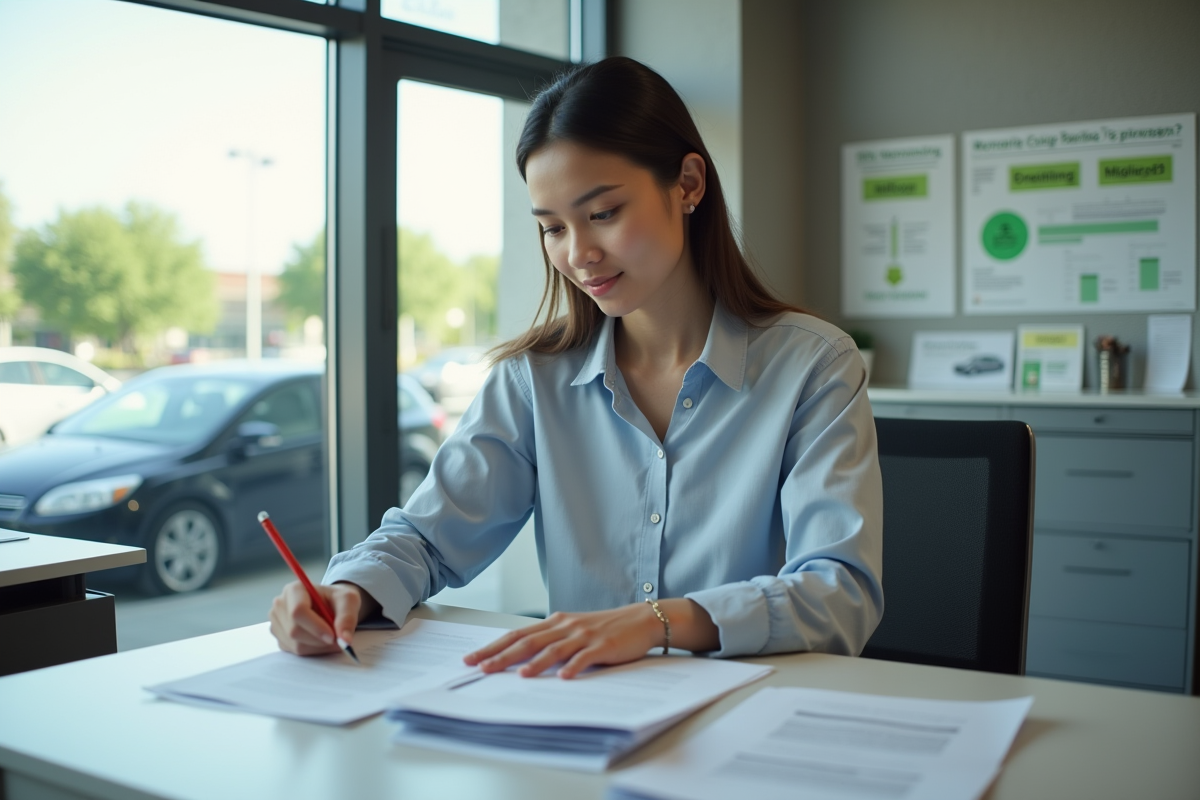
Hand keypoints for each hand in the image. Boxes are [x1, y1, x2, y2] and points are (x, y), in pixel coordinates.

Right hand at [268, 580, 368, 655]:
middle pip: (294, 631)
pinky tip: (321, 640)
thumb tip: (345, 640)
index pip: (298, 611)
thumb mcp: (348, 600)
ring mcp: (277, 623)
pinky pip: (295, 652)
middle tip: (337, 639)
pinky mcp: (280, 638)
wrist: (329, 605)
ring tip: (331, 637)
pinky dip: (312, 651)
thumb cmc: (337, 599)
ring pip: (295, 645)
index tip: (333, 636)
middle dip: (319, 640)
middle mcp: (280, 605)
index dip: (315, 627)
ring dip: (318, 647)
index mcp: (294, 589)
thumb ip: (347, 617)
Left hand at [463, 603, 662, 678]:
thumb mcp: (572, 630)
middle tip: (481, 668)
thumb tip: (521, 658)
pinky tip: (564, 677)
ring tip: (519, 675)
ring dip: (535, 663)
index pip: (517, 635)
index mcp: (554, 623)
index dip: (493, 647)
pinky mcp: (602, 645)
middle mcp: (564, 626)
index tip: (472, 659)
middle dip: (502, 656)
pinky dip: (573, 666)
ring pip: (553, 649)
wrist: (639, 619)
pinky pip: (585, 657)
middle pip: (528, 642)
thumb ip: (550, 641)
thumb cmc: (603, 628)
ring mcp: (583, 635)